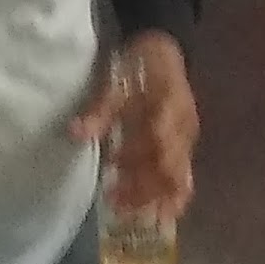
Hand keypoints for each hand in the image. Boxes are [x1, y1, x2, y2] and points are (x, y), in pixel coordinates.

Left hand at [71, 32, 199, 218]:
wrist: (164, 50)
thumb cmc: (139, 65)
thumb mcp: (116, 82)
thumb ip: (99, 111)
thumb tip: (75, 134)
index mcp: (169, 108)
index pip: (160, 145)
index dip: (138, 165)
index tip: (113, 176)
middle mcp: (184, 129)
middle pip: (170, 170)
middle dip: (143, 190)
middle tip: (113, 203)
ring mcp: (189, 141)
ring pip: (178, 180)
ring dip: (153, 198)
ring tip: (128, 213)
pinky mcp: (188, 149)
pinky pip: (183, 179)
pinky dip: (169, 198)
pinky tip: (153, 212)